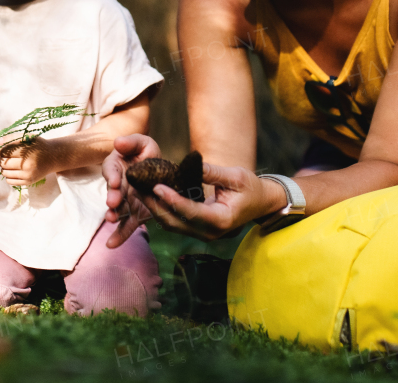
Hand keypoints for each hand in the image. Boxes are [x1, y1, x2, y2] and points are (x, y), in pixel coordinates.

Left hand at [0, 137, 63, 186]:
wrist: (53, 157)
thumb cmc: (38, 146)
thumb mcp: (27, 137)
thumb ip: (11, 138)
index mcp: (27, 152)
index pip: (3, 152)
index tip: (0, 148)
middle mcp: (28, 165)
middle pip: (3, 162)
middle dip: (2, 158)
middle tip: (7, 155)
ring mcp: (28, 175)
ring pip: (4, 172)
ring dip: (4, 167)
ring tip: (11, 162)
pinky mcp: (28, 182)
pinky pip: (9, 181)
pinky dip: (8, 175)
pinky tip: (15, 170)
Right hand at [102, 133, 162, 247]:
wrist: (161, 171)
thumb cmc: (147, 154)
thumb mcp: (143, 143)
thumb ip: (131, 142)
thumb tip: (118, 142)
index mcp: (117, 167)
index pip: (111, 170)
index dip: (112, 175)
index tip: (114, 181)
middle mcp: (118, 186)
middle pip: (113, 191)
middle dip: (112, 197)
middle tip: (113, 203)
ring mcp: (126, 201)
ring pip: (118, 209)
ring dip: (114, 214)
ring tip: (111, 219)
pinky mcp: (136, 213)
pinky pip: (127, 225)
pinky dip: (119, 235)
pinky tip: (111, 244)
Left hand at [138, 161, 284, 241]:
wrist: (260, 203)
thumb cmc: (250, 188)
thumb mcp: (236, 176)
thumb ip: (213, 172)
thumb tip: (190, 164)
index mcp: (222, 220)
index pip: (192, 212)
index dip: (173, 200)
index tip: (157, 186)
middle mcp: (210, 232)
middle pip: (176, 222)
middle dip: (155, 205)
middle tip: (138, 187)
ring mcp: (203, 234)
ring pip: (172, 225)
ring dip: (154, 208)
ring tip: (138, 190)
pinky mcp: (197, 230)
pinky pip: (175, 223)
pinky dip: (162, 210)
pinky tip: (150, 195)